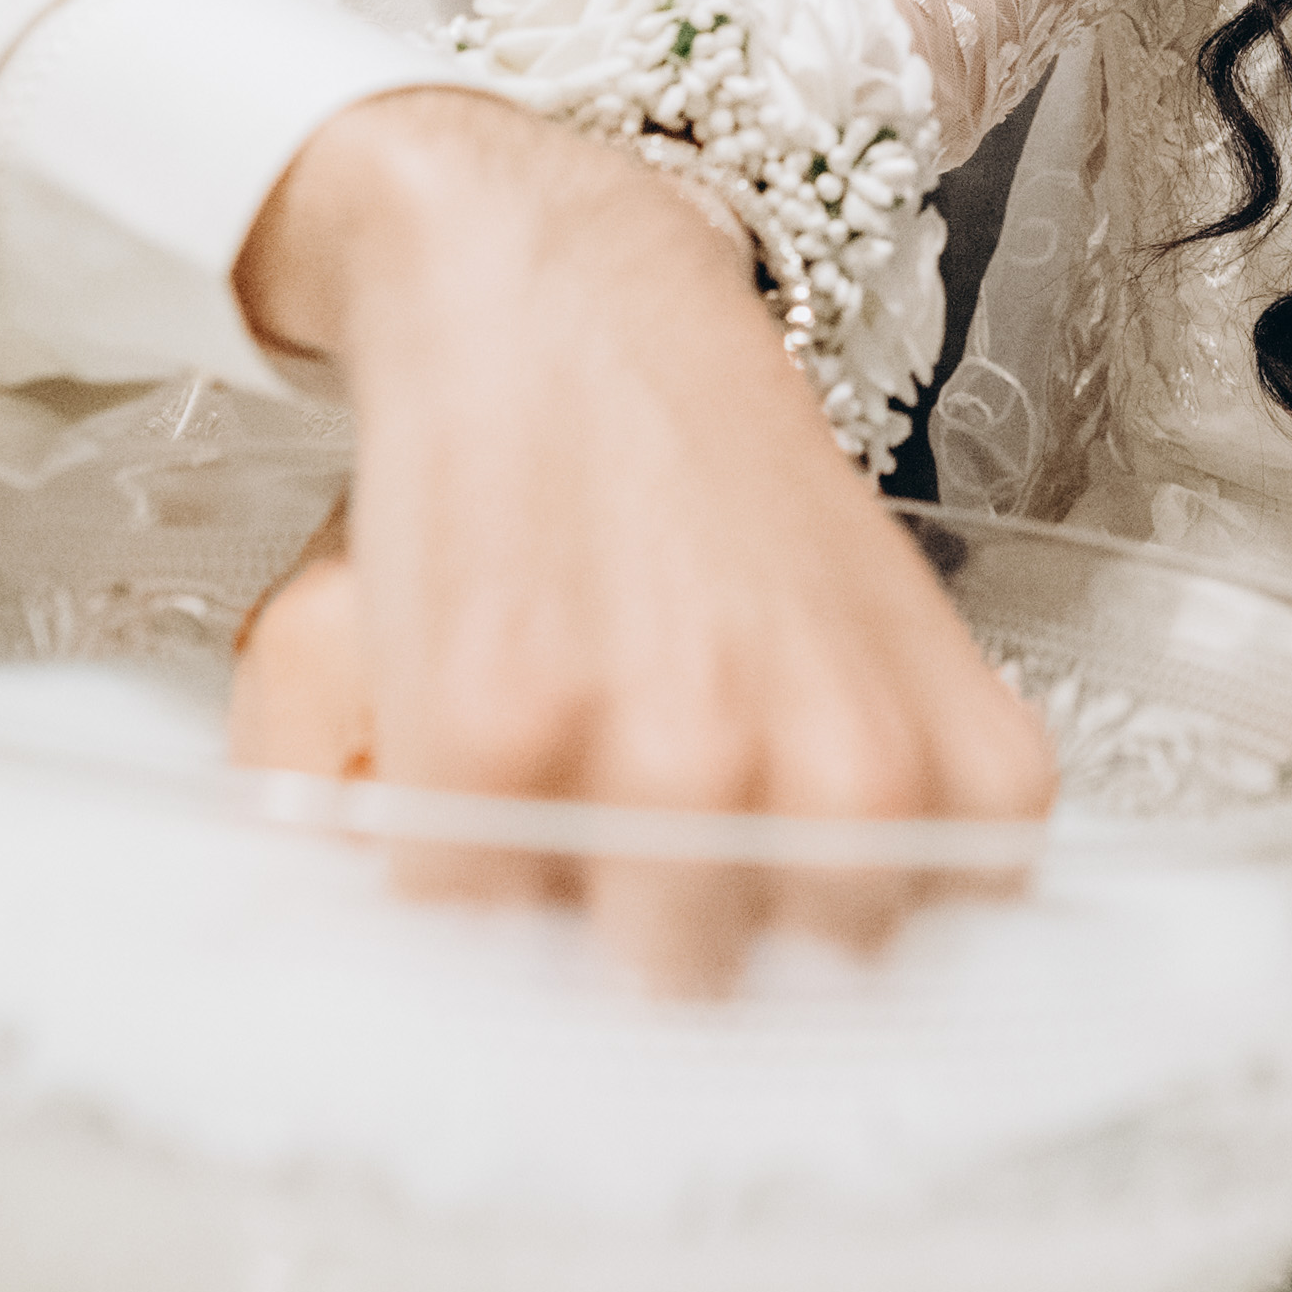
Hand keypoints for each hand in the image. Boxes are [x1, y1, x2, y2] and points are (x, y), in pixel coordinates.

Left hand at [231, 87, 1052, 984]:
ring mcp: (839, 743)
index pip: (498, 983)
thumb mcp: (322, 641)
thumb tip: (368, 977)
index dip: (502, 946)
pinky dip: (922, 861)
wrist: (570, 294)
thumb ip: (321, 818)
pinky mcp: (959, 715)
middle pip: (671, 997)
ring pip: (823, 966)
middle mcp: (680, 753)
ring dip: (780, 913)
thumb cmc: (474, 475)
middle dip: (635, 941)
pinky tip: (841, 784)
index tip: (515, 915)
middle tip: (618, 857)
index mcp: (498, 739)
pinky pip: (970, 884)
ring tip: (732, 822)